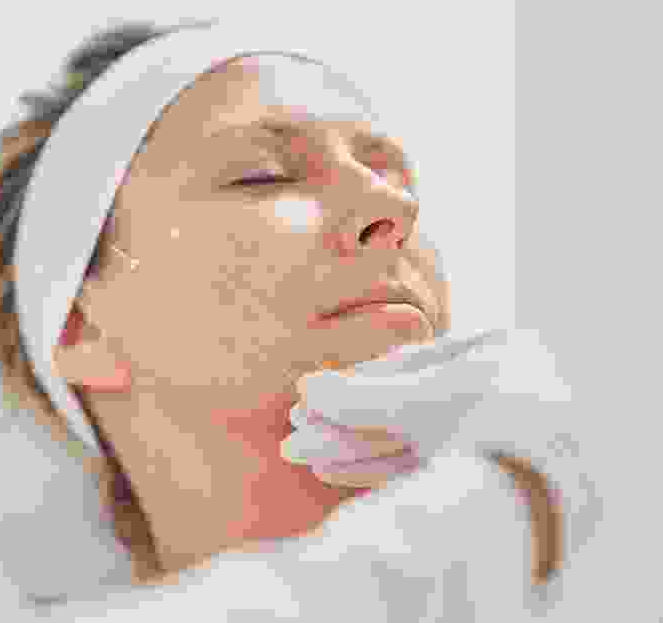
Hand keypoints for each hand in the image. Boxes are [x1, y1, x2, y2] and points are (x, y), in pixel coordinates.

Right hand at [282, 328, 572, 470]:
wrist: (553, 498)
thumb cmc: (494, 426)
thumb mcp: (419, 402)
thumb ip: (361, 396)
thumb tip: (307, 387)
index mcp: (500, 351)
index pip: (410, 363)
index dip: (352, 383)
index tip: (306, 399)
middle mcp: (500, 389)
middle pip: (404, 406)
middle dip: (343, 425)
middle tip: (294, 439)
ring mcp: (497, 434)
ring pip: (408, 439)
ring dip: (351, 449)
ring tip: (301, 457)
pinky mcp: (490, 477)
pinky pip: (422, 467)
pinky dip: (377, 470)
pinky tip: (333, 473)